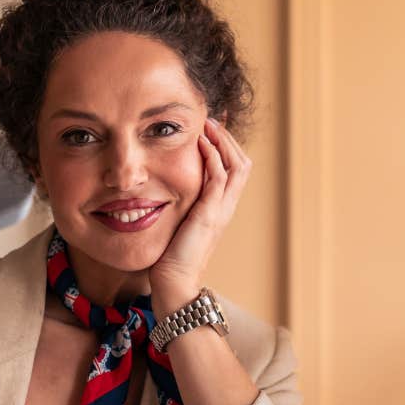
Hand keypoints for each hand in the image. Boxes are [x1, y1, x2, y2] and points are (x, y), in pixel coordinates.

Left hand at [151, 118, 250, 313]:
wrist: (174, 285)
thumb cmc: (170, 260)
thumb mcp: (177, 225)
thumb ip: (178, 207)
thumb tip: (161, 192)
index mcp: (219, 210)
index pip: (234, 170)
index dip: (226, 147)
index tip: (210, 128)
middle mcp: (225, 208)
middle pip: (242, 163)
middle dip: (228, 139)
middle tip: (211, 120)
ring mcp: (221, 211)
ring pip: (237, 165)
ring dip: (222, 141)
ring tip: (208, 124)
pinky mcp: (210, 214)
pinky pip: (220, 177)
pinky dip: (213, 156)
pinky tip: (199, 143)